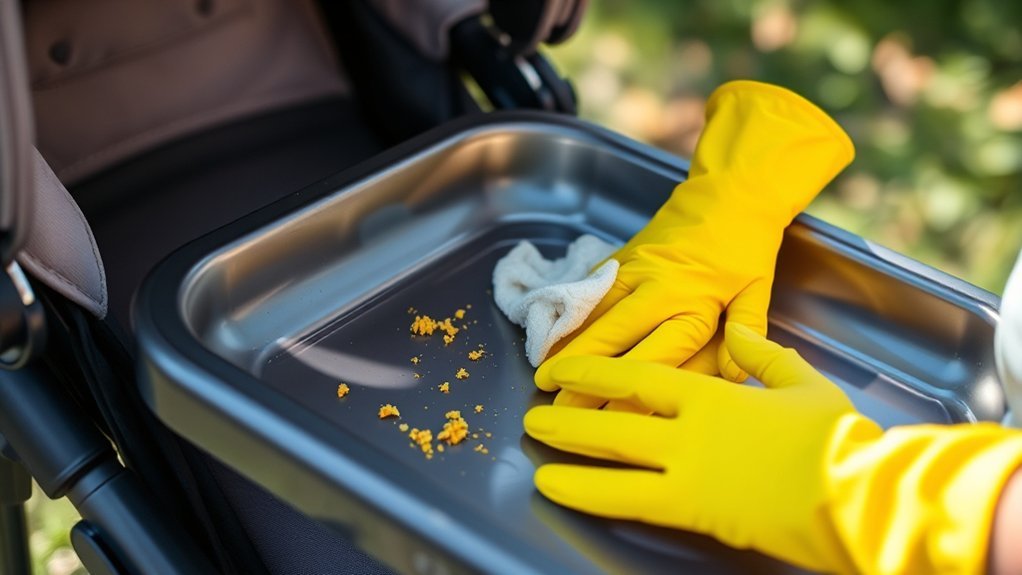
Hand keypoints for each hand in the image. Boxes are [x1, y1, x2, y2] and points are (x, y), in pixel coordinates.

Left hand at [525, 324, 1021, 573]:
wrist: (858, 492)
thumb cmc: (836, 438)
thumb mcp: (803, 383)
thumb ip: (763, 355)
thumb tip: (737, 332)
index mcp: (714, 393)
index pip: (640, 375)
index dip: (597, 370)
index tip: (566, 369)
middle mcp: (689, 426)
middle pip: (615, 412)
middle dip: (570, 411)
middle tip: (532, 411)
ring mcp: (686, 467)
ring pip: (611, 453)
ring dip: (567, 448)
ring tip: (532, 448)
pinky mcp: (690, 509)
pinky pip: (625, 498)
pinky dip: (585, 491)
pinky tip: (555, 489)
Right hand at [535, 81, 854, 406]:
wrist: (726, 191)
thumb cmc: (744, 247)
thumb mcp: (759, 289)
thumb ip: (748, 333)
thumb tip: (735, 377)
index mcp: (694, 301)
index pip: (657, 353)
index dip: (627, 386)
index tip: (602, 412)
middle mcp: (657, 286)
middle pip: (611, 334)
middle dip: (580, 369)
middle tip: (551, 399)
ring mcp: (632, 269)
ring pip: (591, 311)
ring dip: (565, 342)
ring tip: (542, 371)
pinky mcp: (619, 258)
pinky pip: (587, 290)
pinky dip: (566, 313)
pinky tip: (548, 334)